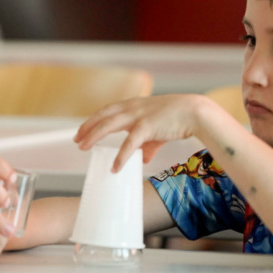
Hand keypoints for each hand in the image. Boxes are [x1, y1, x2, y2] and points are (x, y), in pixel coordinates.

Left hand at [74, 94, 212, 171]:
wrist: (196, 112)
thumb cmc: (178, 119)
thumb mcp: (158, 131)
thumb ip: (147, 144)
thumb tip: (142, 159)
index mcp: (133, 105)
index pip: (107, 110)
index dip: (93, 120)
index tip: (82, 130)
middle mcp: (132, 107)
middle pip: (102, 116)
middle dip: (87, 128)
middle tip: (77, 140)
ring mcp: (138, 116)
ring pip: (108, 126)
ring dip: (93, 137)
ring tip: (83, 148)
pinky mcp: (147, 126)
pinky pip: (129, 144)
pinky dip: (121, 156)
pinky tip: (115, 167)